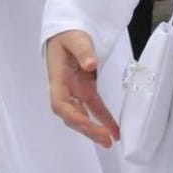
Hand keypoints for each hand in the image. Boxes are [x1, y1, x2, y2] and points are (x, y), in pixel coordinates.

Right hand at [46, 30, 118, 148]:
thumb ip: (83, 50)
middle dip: (87, 129)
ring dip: (95, 129)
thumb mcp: (75, 38)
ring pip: (83, 116)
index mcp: (58, 78)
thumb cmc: (67, 34)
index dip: (72, 116)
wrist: (66, 31)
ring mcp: (75, 91)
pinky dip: (104, 120)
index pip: (60, 104)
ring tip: (110, 142)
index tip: (87, 123)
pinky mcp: (86, 90)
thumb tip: (91, 64)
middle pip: (72, 115)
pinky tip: (115, 132)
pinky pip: (95, 109)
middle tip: (104, 139)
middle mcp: (65, 89)